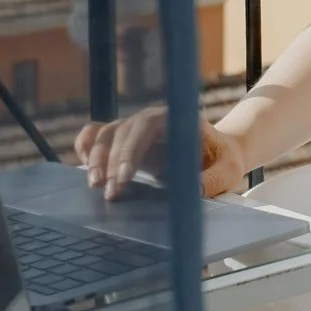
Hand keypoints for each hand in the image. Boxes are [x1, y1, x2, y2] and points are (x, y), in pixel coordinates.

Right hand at [74, 107, 248, 199]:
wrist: (219, 154)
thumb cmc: (224, 160)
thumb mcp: (228, 170)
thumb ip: (213, 179)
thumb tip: (194, 189)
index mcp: (177, 118)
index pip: (146, 125)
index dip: (131, 149)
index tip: (123, 177)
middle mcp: (152, 119)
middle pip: (121, 132)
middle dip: (110, 162)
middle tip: (109, 193)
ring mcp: (135, 128)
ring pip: (105, 135)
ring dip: (95, 158)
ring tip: (93, 186)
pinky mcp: (125, 141)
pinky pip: (97, 136)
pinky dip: (85, 146)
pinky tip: (82, 166)